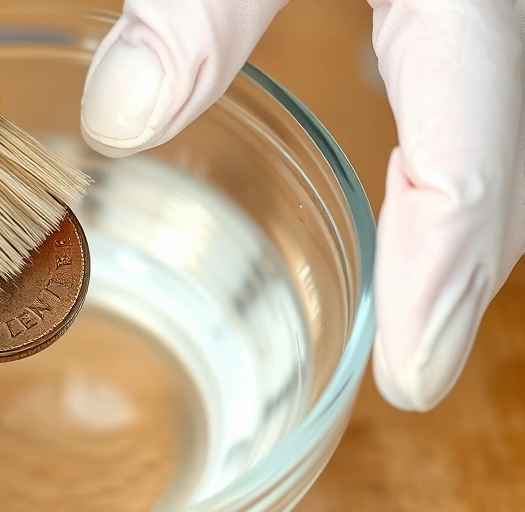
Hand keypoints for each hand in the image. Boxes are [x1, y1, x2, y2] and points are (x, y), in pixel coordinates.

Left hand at [80, 0, 524, 410]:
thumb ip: (195, 14)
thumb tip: (120, 122)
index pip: (469, 164)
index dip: (443, 280)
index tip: (413, 379)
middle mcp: (490, 8)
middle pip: (502, 167)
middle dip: (462, 270)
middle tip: (416, 360)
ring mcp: (474, 6)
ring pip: (491, 136)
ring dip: (452, 221)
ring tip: (411, 294)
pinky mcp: (448, 0)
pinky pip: (465, 92)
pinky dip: (436, 156)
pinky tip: (399, 173)